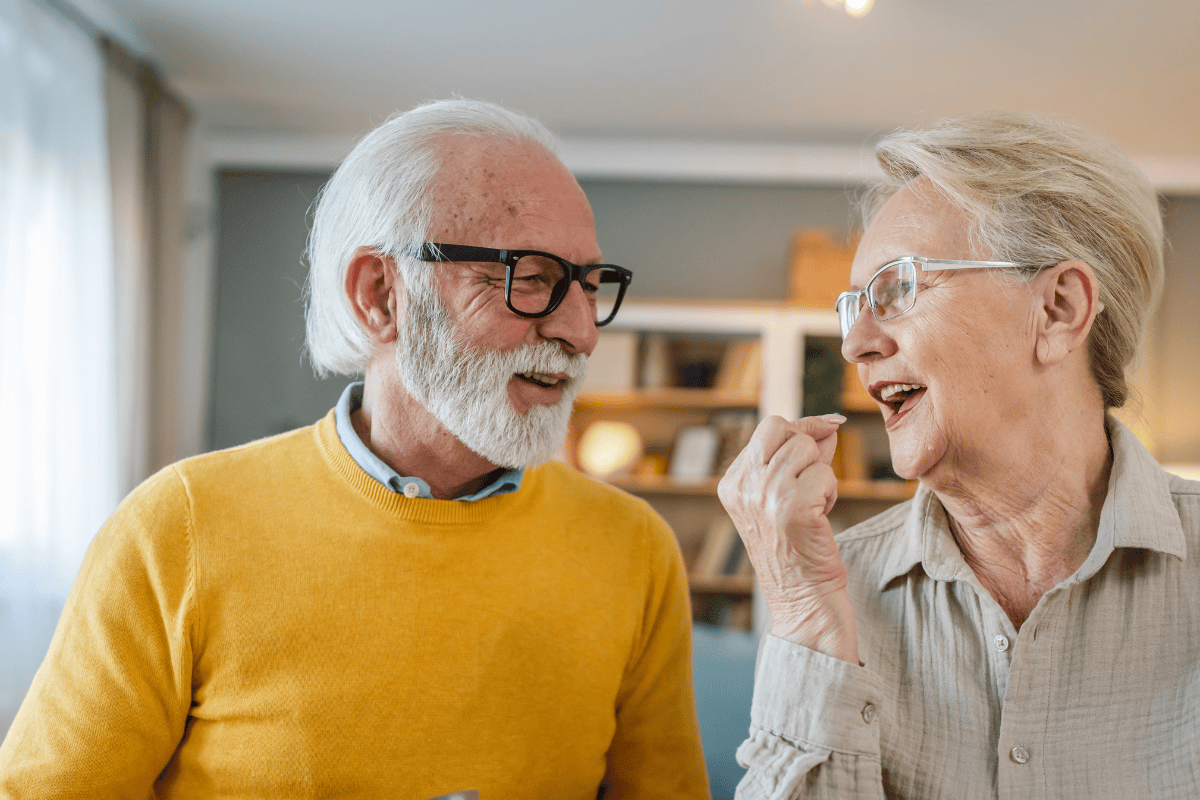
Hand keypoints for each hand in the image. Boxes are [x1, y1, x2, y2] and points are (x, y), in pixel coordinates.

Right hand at [717, 414, 858, 662]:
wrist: (804, 606)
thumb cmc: (799, 554)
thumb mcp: (784, 500)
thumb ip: (799, 459)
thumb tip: (826, 424)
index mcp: (731, 484)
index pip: (769, 428)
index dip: (802, 430)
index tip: (825, 436)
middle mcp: (742, 486)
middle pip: (785, 429)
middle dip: (810, 449)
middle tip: (813, 486)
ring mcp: (764, 495)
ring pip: (808, 448)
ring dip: (822, 476)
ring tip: (814, 509)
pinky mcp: (791, 507)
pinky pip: (825, 474)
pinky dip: (831, 495)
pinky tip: (820, 521)